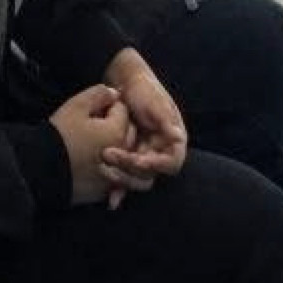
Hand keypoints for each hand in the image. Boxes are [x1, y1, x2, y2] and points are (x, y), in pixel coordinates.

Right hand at [49, 86, 132, 207]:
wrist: (43, 170)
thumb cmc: (61, 134)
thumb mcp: (77, 105)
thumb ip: (99, 94)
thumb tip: (114, 94)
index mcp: (117, 132)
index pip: (122, 109)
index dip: (107, 105)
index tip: (91, 109)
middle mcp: (123, 155)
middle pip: (127, 132)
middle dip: (115, 124)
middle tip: (92, 124)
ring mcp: (114, 174)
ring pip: (123, 154)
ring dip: (114, 145)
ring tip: (93, 142)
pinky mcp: (103, 189)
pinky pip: (113, 173)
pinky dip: (107, 165)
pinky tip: (90, 160)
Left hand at [101, 49, 187, 201]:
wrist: (124, 82)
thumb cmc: (144, 90)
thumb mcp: (155, 102)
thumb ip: (165, 120)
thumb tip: (179, 137)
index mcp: (173, 140)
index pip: (172, 162)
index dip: (156, 164)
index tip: (139, 160)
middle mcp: (160, 152)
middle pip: (151, 173)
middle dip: (131, 168)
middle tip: (110, 156)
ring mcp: (144, 156)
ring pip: (137, 178)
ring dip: (122, 178)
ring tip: (103, 169)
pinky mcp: (129, 159)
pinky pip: (126, 177)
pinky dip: (118, 188)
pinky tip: (111, 200)